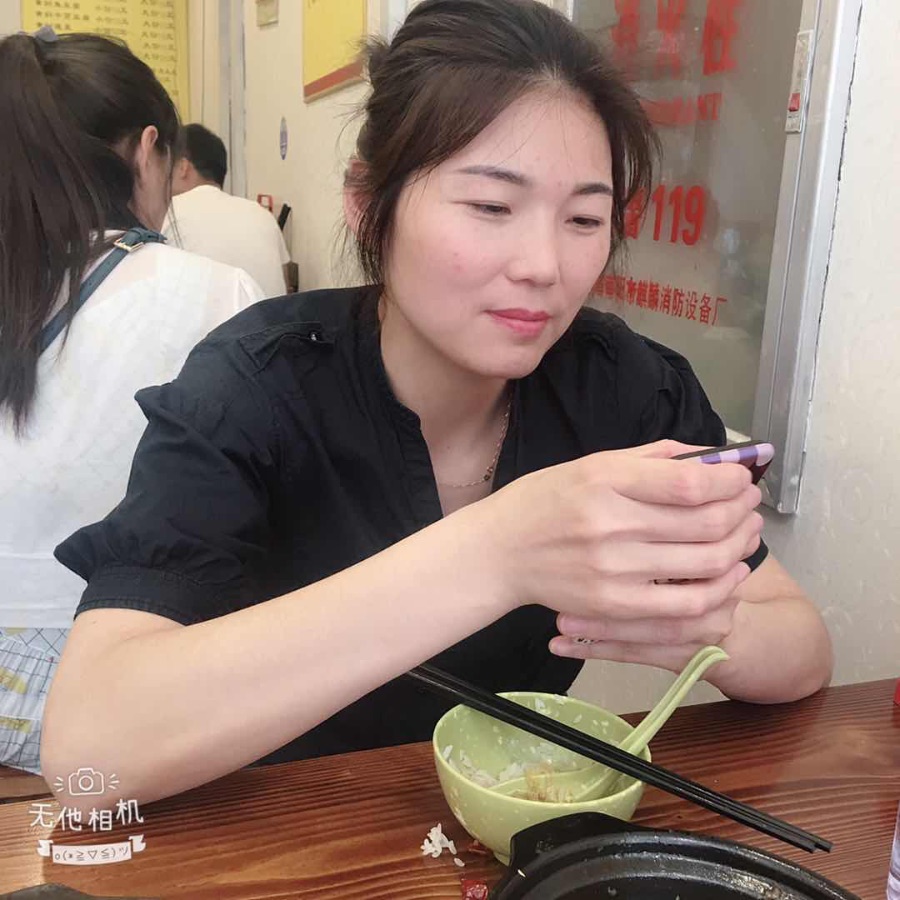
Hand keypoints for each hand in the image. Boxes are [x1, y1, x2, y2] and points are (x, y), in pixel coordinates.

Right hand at [484, 440, 761, 625]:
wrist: (499, 552)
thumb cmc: (544, 501)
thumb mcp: (590, 463)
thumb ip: (653, 458)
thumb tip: (713, 457)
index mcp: (604, 480)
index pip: (690, 483)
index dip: (730, 481)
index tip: (742, 476)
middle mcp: (611, 524)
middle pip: (705, 521)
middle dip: (742, 508)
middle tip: (751, 501)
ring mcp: (614, 570)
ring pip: (705, 562)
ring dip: (739, 544)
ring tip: (747, 531)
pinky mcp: (615, 606)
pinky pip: (687, 603)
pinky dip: (720, 586)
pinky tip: (729, 571)